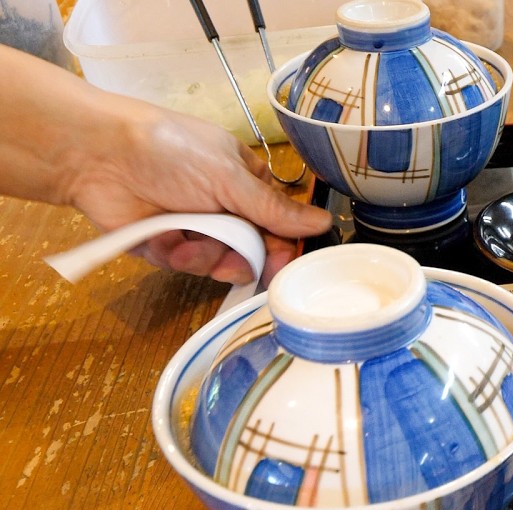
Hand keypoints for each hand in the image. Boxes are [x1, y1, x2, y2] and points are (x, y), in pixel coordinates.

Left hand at [0, 45, 332, 285]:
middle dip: (244, 258)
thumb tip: (323, 221)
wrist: (98, 156)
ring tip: (187, 241)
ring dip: (206, 256)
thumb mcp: (230, 177)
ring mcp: (196, 227)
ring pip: (220, 262)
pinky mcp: (166, 245)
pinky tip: (163, 238)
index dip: (283, 246)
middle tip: (235, 262)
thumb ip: (276, 209)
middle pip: (253, 249)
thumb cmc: (170, 152)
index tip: (282, 263)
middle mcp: (224, 206)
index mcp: (246, 181)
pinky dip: (177, 255)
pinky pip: (186, 265)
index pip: (279, 222)